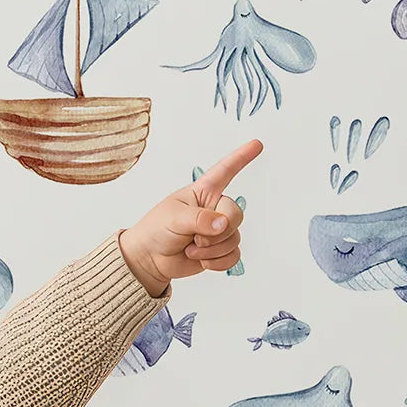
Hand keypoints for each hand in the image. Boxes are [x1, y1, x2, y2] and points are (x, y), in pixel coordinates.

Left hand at [119, 138, 262, 295]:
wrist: (149, 259)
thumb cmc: (156, 230)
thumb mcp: (175, 218)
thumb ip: (200, 219)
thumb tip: (223, 224)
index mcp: (203, 192)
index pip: (225, 171)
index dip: (241, 158)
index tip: (257, 144)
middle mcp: (214, 209)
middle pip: (236, 215)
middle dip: (218, 231)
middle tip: (195, 239)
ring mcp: (218, 230)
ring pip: (234, 238)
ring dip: (212, 250)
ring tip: (190, 249)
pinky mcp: (219, 250)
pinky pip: (233, 256)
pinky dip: (217, 262)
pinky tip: (202, 261)